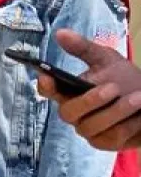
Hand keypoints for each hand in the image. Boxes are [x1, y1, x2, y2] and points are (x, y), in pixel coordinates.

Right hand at [40, 28, 140, 150]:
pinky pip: (112, 136)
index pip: (49, 91)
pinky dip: (129, 124)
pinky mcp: (105, 143)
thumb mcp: (108, 60)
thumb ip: (83, 48)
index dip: (45, 86)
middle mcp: (74, 113)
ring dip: (118, 111)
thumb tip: (59, 33)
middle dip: (91, 100)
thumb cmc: (126, 80)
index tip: (46, 76)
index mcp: (70, 92)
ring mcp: (88, 130)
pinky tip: (140, 115)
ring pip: (92, 125)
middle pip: (68, 112)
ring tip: (138, 97)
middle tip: (113, 87)